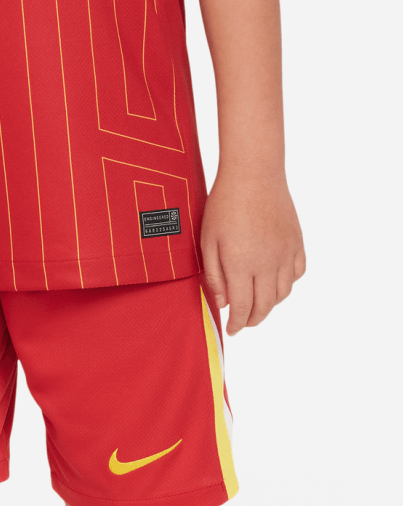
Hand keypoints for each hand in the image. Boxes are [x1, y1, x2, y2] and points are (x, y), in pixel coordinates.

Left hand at [201, 169, 304, 334]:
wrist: (254, 175)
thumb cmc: (224, 206)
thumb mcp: (208, 243)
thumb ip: (214, 277)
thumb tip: (223, 304)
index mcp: (242, 266)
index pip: (244, 308)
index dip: (238, 324)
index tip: (232, 330)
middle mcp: (268, 264)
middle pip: (265, 306)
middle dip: (253, 320)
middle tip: (243, 323)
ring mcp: (286, 253)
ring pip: (283, 293)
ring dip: (270, 304)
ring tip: (257, 304)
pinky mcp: (297, 241)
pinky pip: (298, 272)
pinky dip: (288, 283)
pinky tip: (276, 282)